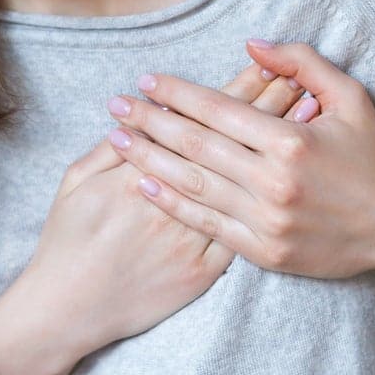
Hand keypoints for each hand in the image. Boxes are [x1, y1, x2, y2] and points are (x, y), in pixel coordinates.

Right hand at [21, 60, 322, 356]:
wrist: (70, 308)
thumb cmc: (66, 243)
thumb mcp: (75, 183)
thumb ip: (108, 147)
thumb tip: (134, 114)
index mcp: (140, 174)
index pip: (199, 122)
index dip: (233, 92)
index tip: (262, 66)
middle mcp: (172, 204)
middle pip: (229, 146)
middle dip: (266, 108)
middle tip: (299, 77)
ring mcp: (191, 240)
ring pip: (243, 185)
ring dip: (276, 151)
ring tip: (308, 113)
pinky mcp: (202, 271)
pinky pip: (243, 231)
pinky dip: (270, 199)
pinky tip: (294, 176)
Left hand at [105, 39, 374, 278]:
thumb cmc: (373, 157)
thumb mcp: (350, 98)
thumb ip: (301, 64)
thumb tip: (250, 46)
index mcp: (292, 141)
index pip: (218, 110)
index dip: (177, 94)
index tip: (146, 81)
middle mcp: (274, 182)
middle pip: (195, 146)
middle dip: (149, 123)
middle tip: (116, 107)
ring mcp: (267, 220)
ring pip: (193, 185)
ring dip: (149, 161)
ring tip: (118, 142)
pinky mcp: (265, 251)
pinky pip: (208, 225)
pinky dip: (174, 204)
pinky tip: (146, 185)